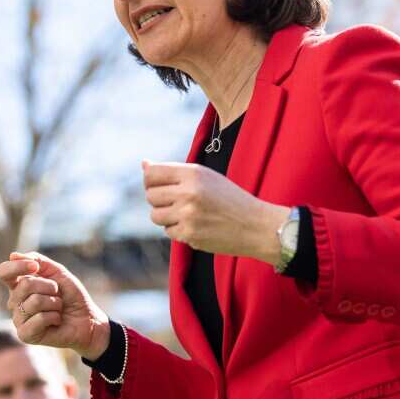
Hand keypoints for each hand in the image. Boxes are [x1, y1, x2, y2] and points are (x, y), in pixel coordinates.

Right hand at [0, 252, 109, 359]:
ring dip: (55, 303)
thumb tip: (13, 255)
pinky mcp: (25, 334)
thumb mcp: (57, 272)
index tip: (35, 267)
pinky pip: (39, 319)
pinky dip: (54, 317)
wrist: (86, 319)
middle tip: (58, 295)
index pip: (3, 272)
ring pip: (35, 301)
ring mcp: (18, 319)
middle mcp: (14, 302)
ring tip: (58, 309)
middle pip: (25, 284)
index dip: (17, 266)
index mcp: (18, 285)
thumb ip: (38, 261)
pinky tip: (56, 321)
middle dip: (50, 287)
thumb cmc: (70, 296)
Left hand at [143, 160, 289, 263]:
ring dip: (166, 217)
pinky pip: (168, 232)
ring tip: (187, 215)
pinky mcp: (189, 235)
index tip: (160, 186)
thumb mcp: (206, 177)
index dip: (150, 181)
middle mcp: (188, 192)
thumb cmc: (230, 199)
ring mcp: (188, 215)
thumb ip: (174, 172)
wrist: (255, 226)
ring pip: (155, 216)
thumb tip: (143, 164)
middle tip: (179, 203)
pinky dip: (178, 230)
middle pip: (150, 196)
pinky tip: (196, 226)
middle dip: (160, 200)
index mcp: (193, 173)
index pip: (151, 174)